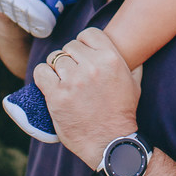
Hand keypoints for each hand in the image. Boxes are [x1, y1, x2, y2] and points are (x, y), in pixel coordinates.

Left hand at [34, 28, 140, 167]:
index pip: (88, 34)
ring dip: (57, 68)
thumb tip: (135, 51)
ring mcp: (73, 81)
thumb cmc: (122, 112)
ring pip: (55, 58)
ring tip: (63, 81)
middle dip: (70, 58)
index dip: (84, 43)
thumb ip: (132, 63)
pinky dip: (43, 76)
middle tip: (73, 73)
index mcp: (111, 59)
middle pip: (70, 47)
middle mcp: (92, 66)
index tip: (83, 55)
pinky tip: (50, 84)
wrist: (110, 142)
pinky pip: (41, 72)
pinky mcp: (57, 95)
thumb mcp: (134, 83)